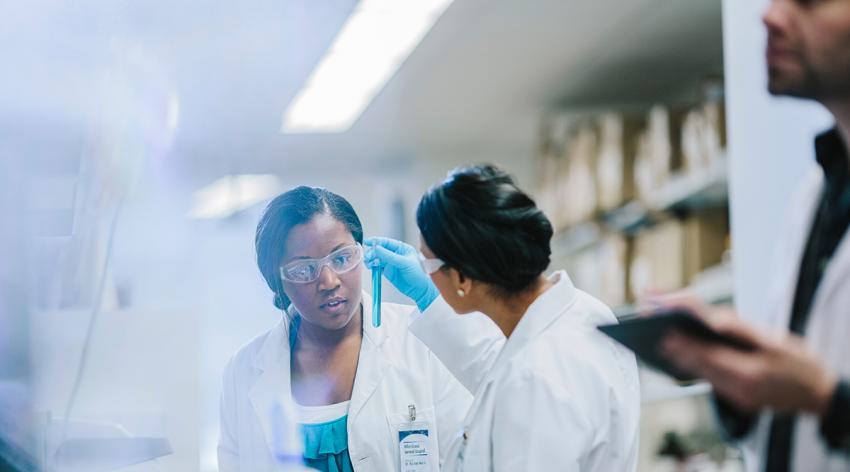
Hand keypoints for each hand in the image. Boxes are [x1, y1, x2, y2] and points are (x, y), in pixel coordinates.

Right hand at [364, 237, 438, 311]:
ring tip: (368, 263)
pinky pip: (377, 267)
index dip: (376, 241)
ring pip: (377, 258)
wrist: (419, 290)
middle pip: (380, 250)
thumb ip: (389, 256)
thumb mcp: (404, 263)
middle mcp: (395, 254)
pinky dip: (373, 266)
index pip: (387, 242)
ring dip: (371, 259)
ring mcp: (391, 263)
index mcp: (402, 248)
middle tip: (368, 257)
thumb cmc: (418, 274)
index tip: (368, 242)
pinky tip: (370, 267)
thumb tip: (377, 248)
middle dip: (373, 252)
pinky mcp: (388, 271)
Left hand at [655, 295, 837, 415]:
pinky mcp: (738, 399)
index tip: (663, 330)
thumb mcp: (775, 340)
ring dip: (680, 357)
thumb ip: (741, 329)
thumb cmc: (801, 362)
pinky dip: (696, 366)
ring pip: (701, 374)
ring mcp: (738, 397)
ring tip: (659, 339)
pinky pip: (711, 380)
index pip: (708, 353)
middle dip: (675, 347)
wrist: (820, 394)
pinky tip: (682, 353)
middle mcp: (739, 388)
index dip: (683, 341)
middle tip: (651, 329)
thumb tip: (712, 318)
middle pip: (698, 364)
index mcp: (749, 372)